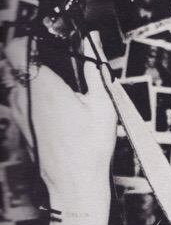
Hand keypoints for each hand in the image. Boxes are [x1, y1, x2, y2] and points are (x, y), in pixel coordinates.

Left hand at [5, 34, 116, 206]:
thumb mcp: (103, 105)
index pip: (18, 47)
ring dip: (31, 81)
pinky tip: (55, 112)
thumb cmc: (90, 150)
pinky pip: (19, 102)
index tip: (45, 44)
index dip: (30, 40)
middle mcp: (23, 97)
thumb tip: (92, 40)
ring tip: (58, 92)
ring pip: (15, 83)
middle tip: (55, 67)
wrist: (75, 184)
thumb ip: (94, 69)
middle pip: (14, 63)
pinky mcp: (20, 126)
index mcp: (43, 86)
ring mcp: (18, 113)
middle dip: (31, 60)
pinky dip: (31, 100)